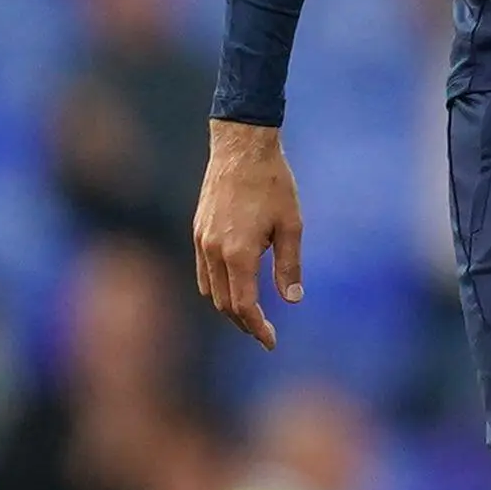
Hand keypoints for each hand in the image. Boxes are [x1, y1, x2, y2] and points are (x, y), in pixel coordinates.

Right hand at [193, 120, 303, 350]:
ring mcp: (201, 240)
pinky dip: (217, 287)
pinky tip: (234, 286)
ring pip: (210, 289)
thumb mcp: (291, 225)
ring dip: (228, 307)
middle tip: (265, 333)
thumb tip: (292, 300)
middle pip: (223, 304)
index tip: (271, 342)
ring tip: (251, 315)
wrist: (242, 147)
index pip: (242, 306)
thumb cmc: (273, 183)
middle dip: (244, 323)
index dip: (256, 328)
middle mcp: (214, 250)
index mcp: (238, 252)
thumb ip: (289, 265)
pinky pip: (203, 271)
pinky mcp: (198, 230)